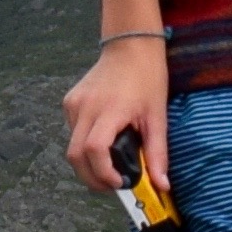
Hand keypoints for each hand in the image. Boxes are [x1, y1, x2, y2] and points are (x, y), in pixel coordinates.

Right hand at [61, 34, 169, 201]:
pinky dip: (84, 144)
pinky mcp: (70, 101)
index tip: (119, 182)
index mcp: (110, 109)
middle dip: (91, 178)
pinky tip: (103, 140)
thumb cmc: (147, 78)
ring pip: (72, 146)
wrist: (130, 45)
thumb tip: (161, 185)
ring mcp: (74, 103)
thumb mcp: (157, 116)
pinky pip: (72, 132)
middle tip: (112, 184)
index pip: (94, 149)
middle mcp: (85, 107)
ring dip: (88, 163)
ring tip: (110, 164)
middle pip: (75, 155)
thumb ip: (157, 153)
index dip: (103, 173)